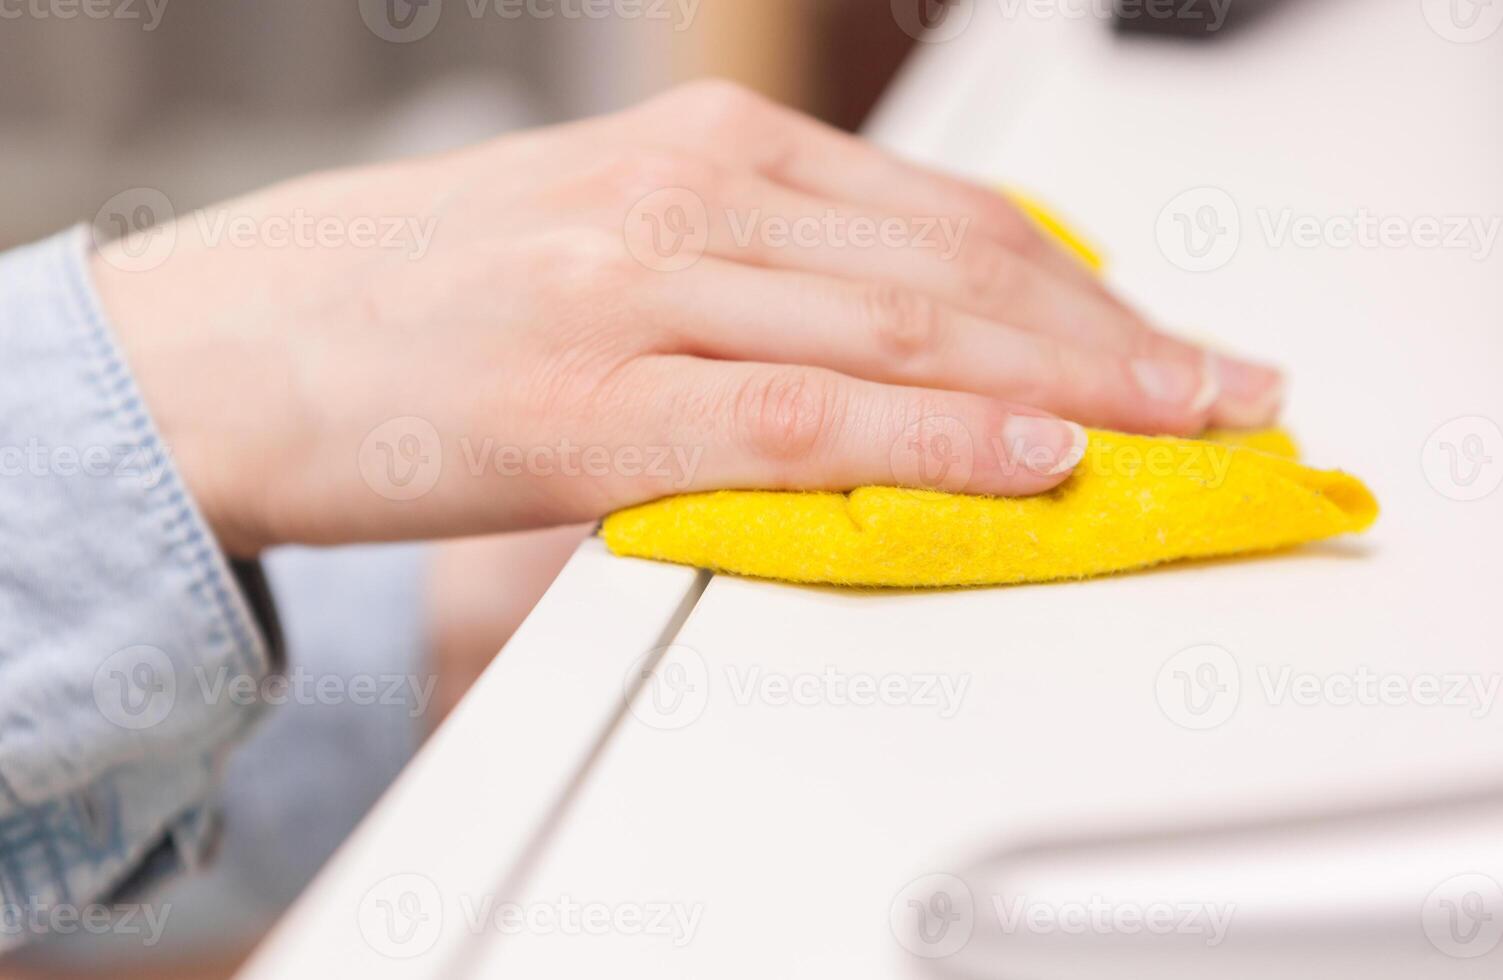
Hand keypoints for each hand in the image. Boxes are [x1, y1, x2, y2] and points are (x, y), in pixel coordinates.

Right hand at [91, 81, 1282, 556]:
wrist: (241, 344)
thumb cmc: (427, 301)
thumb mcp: (620, 242)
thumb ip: (765, 274)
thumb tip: (910, 339)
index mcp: (704, 149)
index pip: (946, 214)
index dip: (1086, 284)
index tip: (1172, 340)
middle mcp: (688, 194)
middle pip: (957, 267)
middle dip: (1118, 337)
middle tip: (1227, 390)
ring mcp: (639, 289)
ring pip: (903, 334)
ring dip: (1068, 385)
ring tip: (1180, 430)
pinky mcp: (588, 401)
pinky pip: (799, 420)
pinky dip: (931, 440)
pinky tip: (1030, 457)